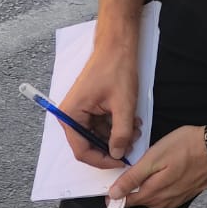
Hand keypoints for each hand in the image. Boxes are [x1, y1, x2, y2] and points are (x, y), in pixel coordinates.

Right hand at [62, 43, 141, 166]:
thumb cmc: (115, 68)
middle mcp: (70, 116)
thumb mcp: (123, 104)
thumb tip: (118, 154)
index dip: (102, 160)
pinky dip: (116, 127)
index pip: (82, 150)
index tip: (121, 161)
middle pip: (89, 145)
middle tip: (132, 145)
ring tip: (136, 130)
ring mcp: (80, 112)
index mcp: (71, 115)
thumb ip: (121, 133)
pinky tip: (131, 122)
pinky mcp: (89, 108)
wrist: (116, 45)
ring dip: (117, 137)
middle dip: (112, 147)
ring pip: (97, 136)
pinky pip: (100, 126)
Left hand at [107, 124, 206, 207]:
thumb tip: (114, 194)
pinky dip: (159, 188)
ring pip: (151, 199)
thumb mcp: (153, 159)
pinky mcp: (184, 195)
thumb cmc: (185, 147)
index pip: (126, 202)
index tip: (108, 187)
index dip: (115, 195)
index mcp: (152, 193)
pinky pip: (164, 197)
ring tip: (147, 172)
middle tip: (129, 172)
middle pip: (138, 200)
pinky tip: (162, 176)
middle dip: (131, 190)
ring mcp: (174, 200)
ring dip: (146, 189)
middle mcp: (162, 202)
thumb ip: (132, 178)